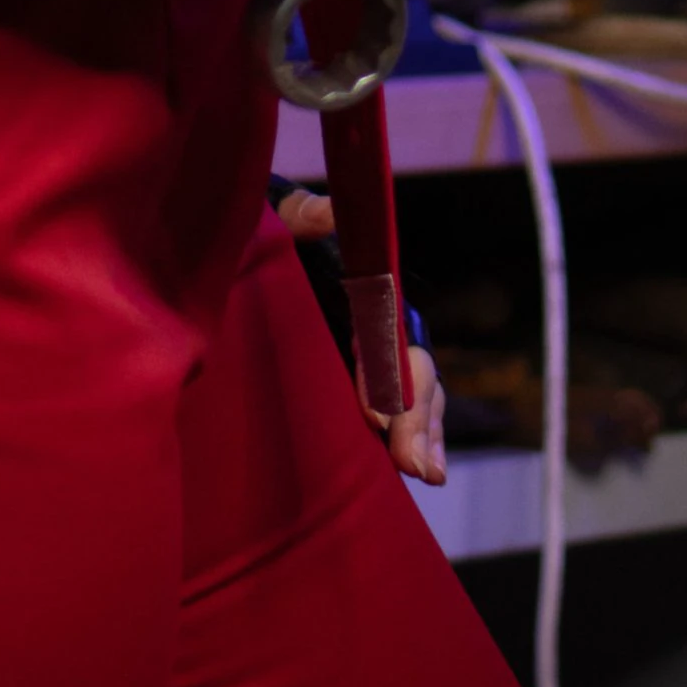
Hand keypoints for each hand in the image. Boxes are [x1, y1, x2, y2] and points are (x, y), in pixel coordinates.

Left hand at [274, 188, 447, 486]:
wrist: (260, 251)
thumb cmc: (274, 234)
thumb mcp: (283, 222)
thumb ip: (303, 216)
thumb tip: (329, 212)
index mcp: (368, 287)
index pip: (389, 331)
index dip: (385, 372)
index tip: (372, 412)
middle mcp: (382, 324)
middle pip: (413, 371)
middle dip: (416, 418)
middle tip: (413, 466)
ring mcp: (378, 357)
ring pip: (418, 397)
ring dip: (424, 436)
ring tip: (426, 474)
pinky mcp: (365, 382)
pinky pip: (402, 414)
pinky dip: (416, 441)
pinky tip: (420, 473)